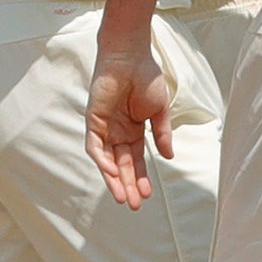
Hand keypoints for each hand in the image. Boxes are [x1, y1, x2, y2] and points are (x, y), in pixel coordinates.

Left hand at [86, 47, 173, 211]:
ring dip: (114, 179)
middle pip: (122, 164)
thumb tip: (168, 157)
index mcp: (134, 130)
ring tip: (123, 197)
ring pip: (107, 161)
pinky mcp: (93, 121)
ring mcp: (104, 127)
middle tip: (135, 205)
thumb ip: (162, 134)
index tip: (148, 194)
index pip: (136, 160)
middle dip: (128, 185)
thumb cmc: (146, 77)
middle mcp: (118, 132)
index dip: (141, 177)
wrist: (131, 56)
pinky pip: (95, 146)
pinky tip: (112, 173)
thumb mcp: (159, 111)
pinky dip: (102, 160)